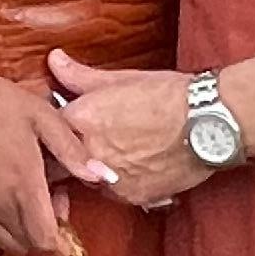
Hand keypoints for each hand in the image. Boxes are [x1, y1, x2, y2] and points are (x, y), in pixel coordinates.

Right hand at [0, 70, 87, 255]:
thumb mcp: (43, 117)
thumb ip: (73, 150)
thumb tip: (103, 176)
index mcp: (24, 184)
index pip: (46, 240)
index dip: (62, 244)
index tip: (70, 225)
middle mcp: (2, 204)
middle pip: (31, 247)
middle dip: (50, 236)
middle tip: (56, 200)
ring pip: (12, 245)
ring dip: (30, 235)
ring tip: (36, 201)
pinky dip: (10, 232)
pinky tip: (16, 202)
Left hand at [48, 54, 207, 208]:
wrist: (209, 122)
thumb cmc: (168, 94)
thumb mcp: (121, 79)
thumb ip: (80, 76)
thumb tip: (53, 59)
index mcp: (79, 119)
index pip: (45, 134)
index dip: (52, 134)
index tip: (59, 133)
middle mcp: (88, 152)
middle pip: (59, 164)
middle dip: (67, 157)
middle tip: (87, 146)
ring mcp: (108, 178)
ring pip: (87, 179)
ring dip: (94, 170)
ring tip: (120, 153)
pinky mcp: (130, 197)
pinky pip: (114, 193)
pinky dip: (120, 183)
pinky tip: (137, 166)